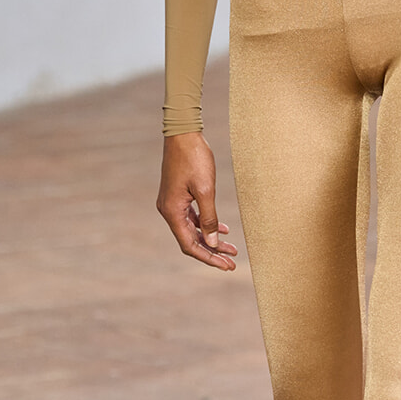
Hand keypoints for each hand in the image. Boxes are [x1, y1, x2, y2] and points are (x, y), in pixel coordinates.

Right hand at [158, 132, 237, 269]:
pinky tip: (222, 230)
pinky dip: (206, 224)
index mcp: (172, 211)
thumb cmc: (194, 158)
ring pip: (192, 230)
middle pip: (191, 240)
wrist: (184, 134)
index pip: (190, 245)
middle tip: (232, 262)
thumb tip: (212, 243)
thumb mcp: (206, 190)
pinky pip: (192, 217)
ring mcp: (172, 203)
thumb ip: (209, 218)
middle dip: (212, 252)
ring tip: (231, 249)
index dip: (209, 258)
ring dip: (211, 240)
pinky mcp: (178, 196)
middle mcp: (168, 210)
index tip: (227, 266)